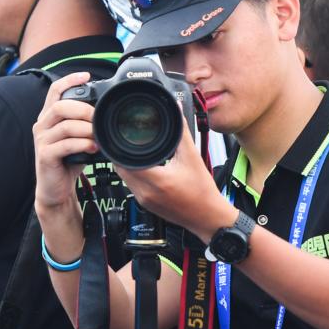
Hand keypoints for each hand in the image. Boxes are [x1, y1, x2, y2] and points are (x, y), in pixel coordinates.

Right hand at [31, 72, 95, 260]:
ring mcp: (42, 141)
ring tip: (98, 136)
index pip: (54, 90)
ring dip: (86, 129)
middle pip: (60, 105)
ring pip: (65, 125)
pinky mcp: (45, 156)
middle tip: (99, 118)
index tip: (87, 76)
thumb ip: (86, 123)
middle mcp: (42, 125)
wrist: (56, 190)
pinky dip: (82, 144)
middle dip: (84, 109)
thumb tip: (108, 111)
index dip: (70, 80)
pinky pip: (64, 144)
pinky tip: (93, 149)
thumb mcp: (79, 137)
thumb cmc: (68, 162)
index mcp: (49, 117)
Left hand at [113, 126, 233, 242]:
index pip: (125, 160)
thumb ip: (182, 132)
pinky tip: (143, 168)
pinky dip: (133, 175)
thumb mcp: (192, 157)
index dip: (122, 147)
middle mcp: (145, 193)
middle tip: (129, 141)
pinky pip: (131, 186)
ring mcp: (143, 200)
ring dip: (127, 165)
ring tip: (136, 153)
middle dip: (122, 154)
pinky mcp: (145, 205)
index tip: (124, 136)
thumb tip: (176, 111)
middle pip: (120, 169)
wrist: (208, 217)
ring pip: (124, 178)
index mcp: (156, 180)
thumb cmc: (202, 192)